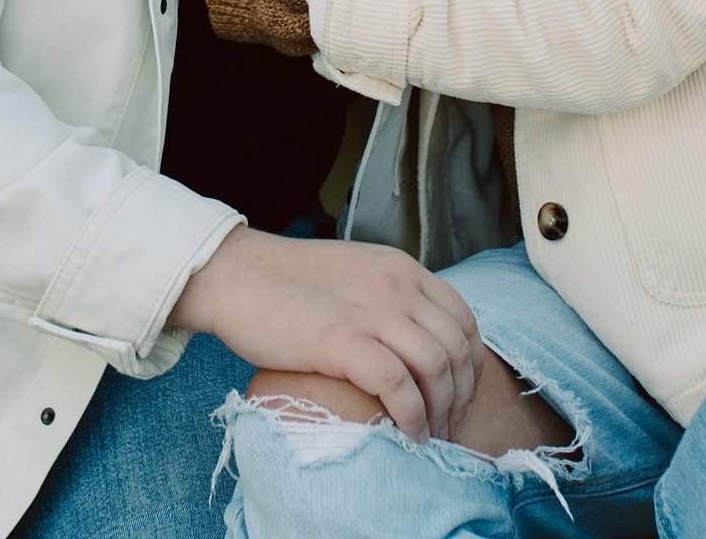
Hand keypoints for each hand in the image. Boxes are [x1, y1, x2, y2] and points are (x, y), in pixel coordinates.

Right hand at [169, 225, 482, 443]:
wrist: (235, 275)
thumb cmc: (284, 282)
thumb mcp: (353, 275)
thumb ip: (388, 298)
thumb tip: (411, 340)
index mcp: (401, 269)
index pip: (463, 319)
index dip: (470, 365)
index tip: (459, 396)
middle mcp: (396, 286)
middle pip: (457, 347)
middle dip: (461, 396)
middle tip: (448, 426)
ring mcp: (372, 312)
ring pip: (437, 367)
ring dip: (441, 411)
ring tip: (428, 436)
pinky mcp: (343, 340)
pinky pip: (399, 385)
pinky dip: (412, 415)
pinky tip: (406, 434)